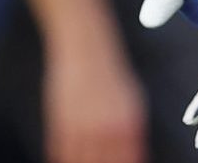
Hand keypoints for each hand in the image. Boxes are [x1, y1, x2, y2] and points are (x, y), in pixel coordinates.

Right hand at [43, 41, 146, 162]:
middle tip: (95, 161)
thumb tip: (135, 153)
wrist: (84, 46)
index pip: (128, 161)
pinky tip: (63, 157)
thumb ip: (134, 130)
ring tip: (80, 159)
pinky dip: (62, 157)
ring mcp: (84, 124)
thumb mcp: (133, 100)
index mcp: (130, 124)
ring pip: (82, 161)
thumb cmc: (109, 72)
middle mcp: (108, 128)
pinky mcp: (62, 119)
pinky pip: (61, 150)